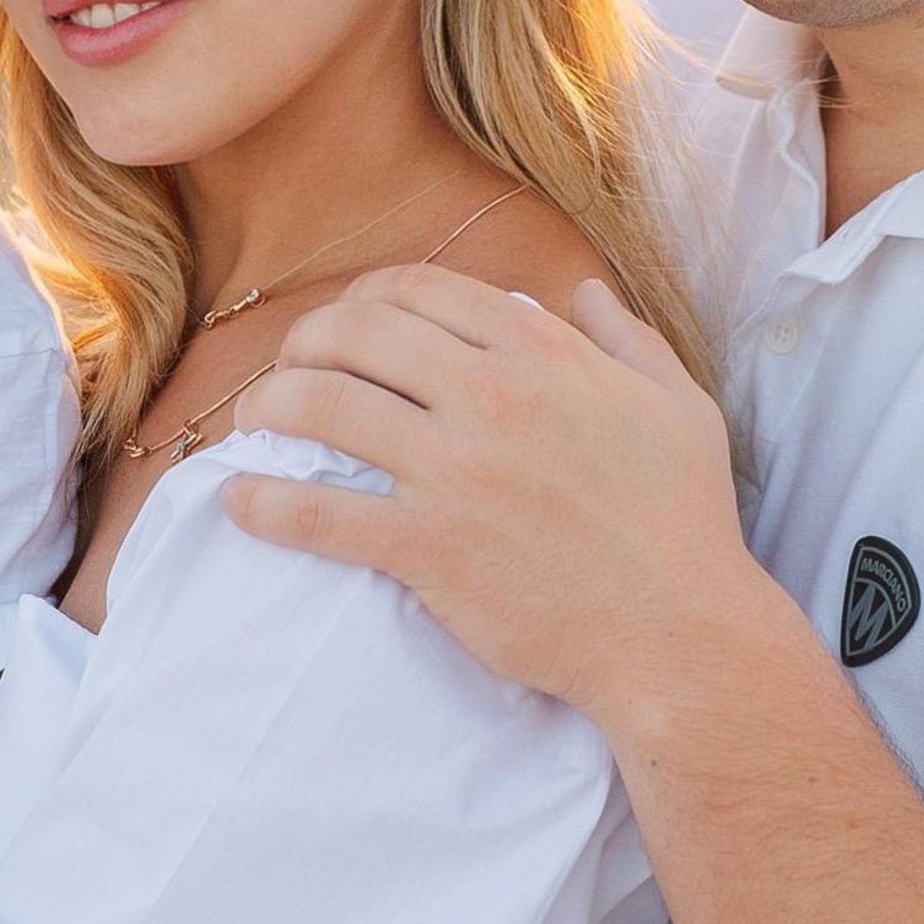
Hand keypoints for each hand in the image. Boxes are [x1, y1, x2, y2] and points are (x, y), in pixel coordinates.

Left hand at [228, 268, 780, 723]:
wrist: (677, 634)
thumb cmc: (684, 522)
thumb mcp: (678, 405)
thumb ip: (626, 339)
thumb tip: (584, 293)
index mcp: (543, 353)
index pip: (420, 289)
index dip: (367, 296)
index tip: (349, 322)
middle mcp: (490, 396)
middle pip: (356, 333)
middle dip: (305, 339)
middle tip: (290, 368)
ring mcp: (453, 471)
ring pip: (323, 406)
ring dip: (268, 404)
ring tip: (252, 420)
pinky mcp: (426, 547)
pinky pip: (319, 514)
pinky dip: (264, 503)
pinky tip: (239, 499)